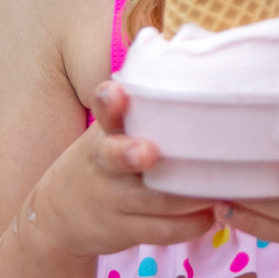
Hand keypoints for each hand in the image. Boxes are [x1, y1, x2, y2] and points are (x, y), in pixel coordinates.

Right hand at [23, 82, 223, 262]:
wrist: (58, 214)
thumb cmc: (104, 158)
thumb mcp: (109, 129)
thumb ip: (142, 104)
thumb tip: (196, 46)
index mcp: (105, 131)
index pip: (103, 110)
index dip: (109, 101)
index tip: (115, 91)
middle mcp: (104, 163)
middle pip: (114, 157)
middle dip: (131, 153)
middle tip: (150, 152)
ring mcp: (111, 199)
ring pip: (152, 200)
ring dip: (188, 196)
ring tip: (220, 188)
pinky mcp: (123, 230)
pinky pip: (161, 231)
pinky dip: (191, 225)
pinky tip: (213, 214)